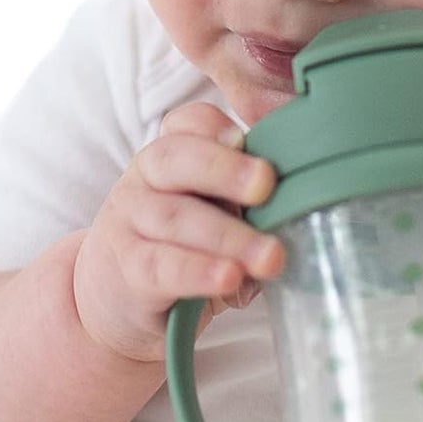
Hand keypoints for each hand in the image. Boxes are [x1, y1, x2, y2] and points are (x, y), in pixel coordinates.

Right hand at [72, 102, 284, 362]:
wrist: (115, 298)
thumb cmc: (181, 245)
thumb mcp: (211, 212)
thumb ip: (246, 203)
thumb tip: (306, 215)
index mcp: (171, 155)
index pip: (185, 123)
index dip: (213, 127)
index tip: (245, 139)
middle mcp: (145, 179)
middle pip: (176, 159)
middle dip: (225, 170)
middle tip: (266, 185)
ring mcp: (131, 224)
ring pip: (176, 218)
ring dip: (229, 236)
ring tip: (270, 256)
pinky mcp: (129, 272)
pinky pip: (164, 266)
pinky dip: (200, 272)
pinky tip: (230, 278)